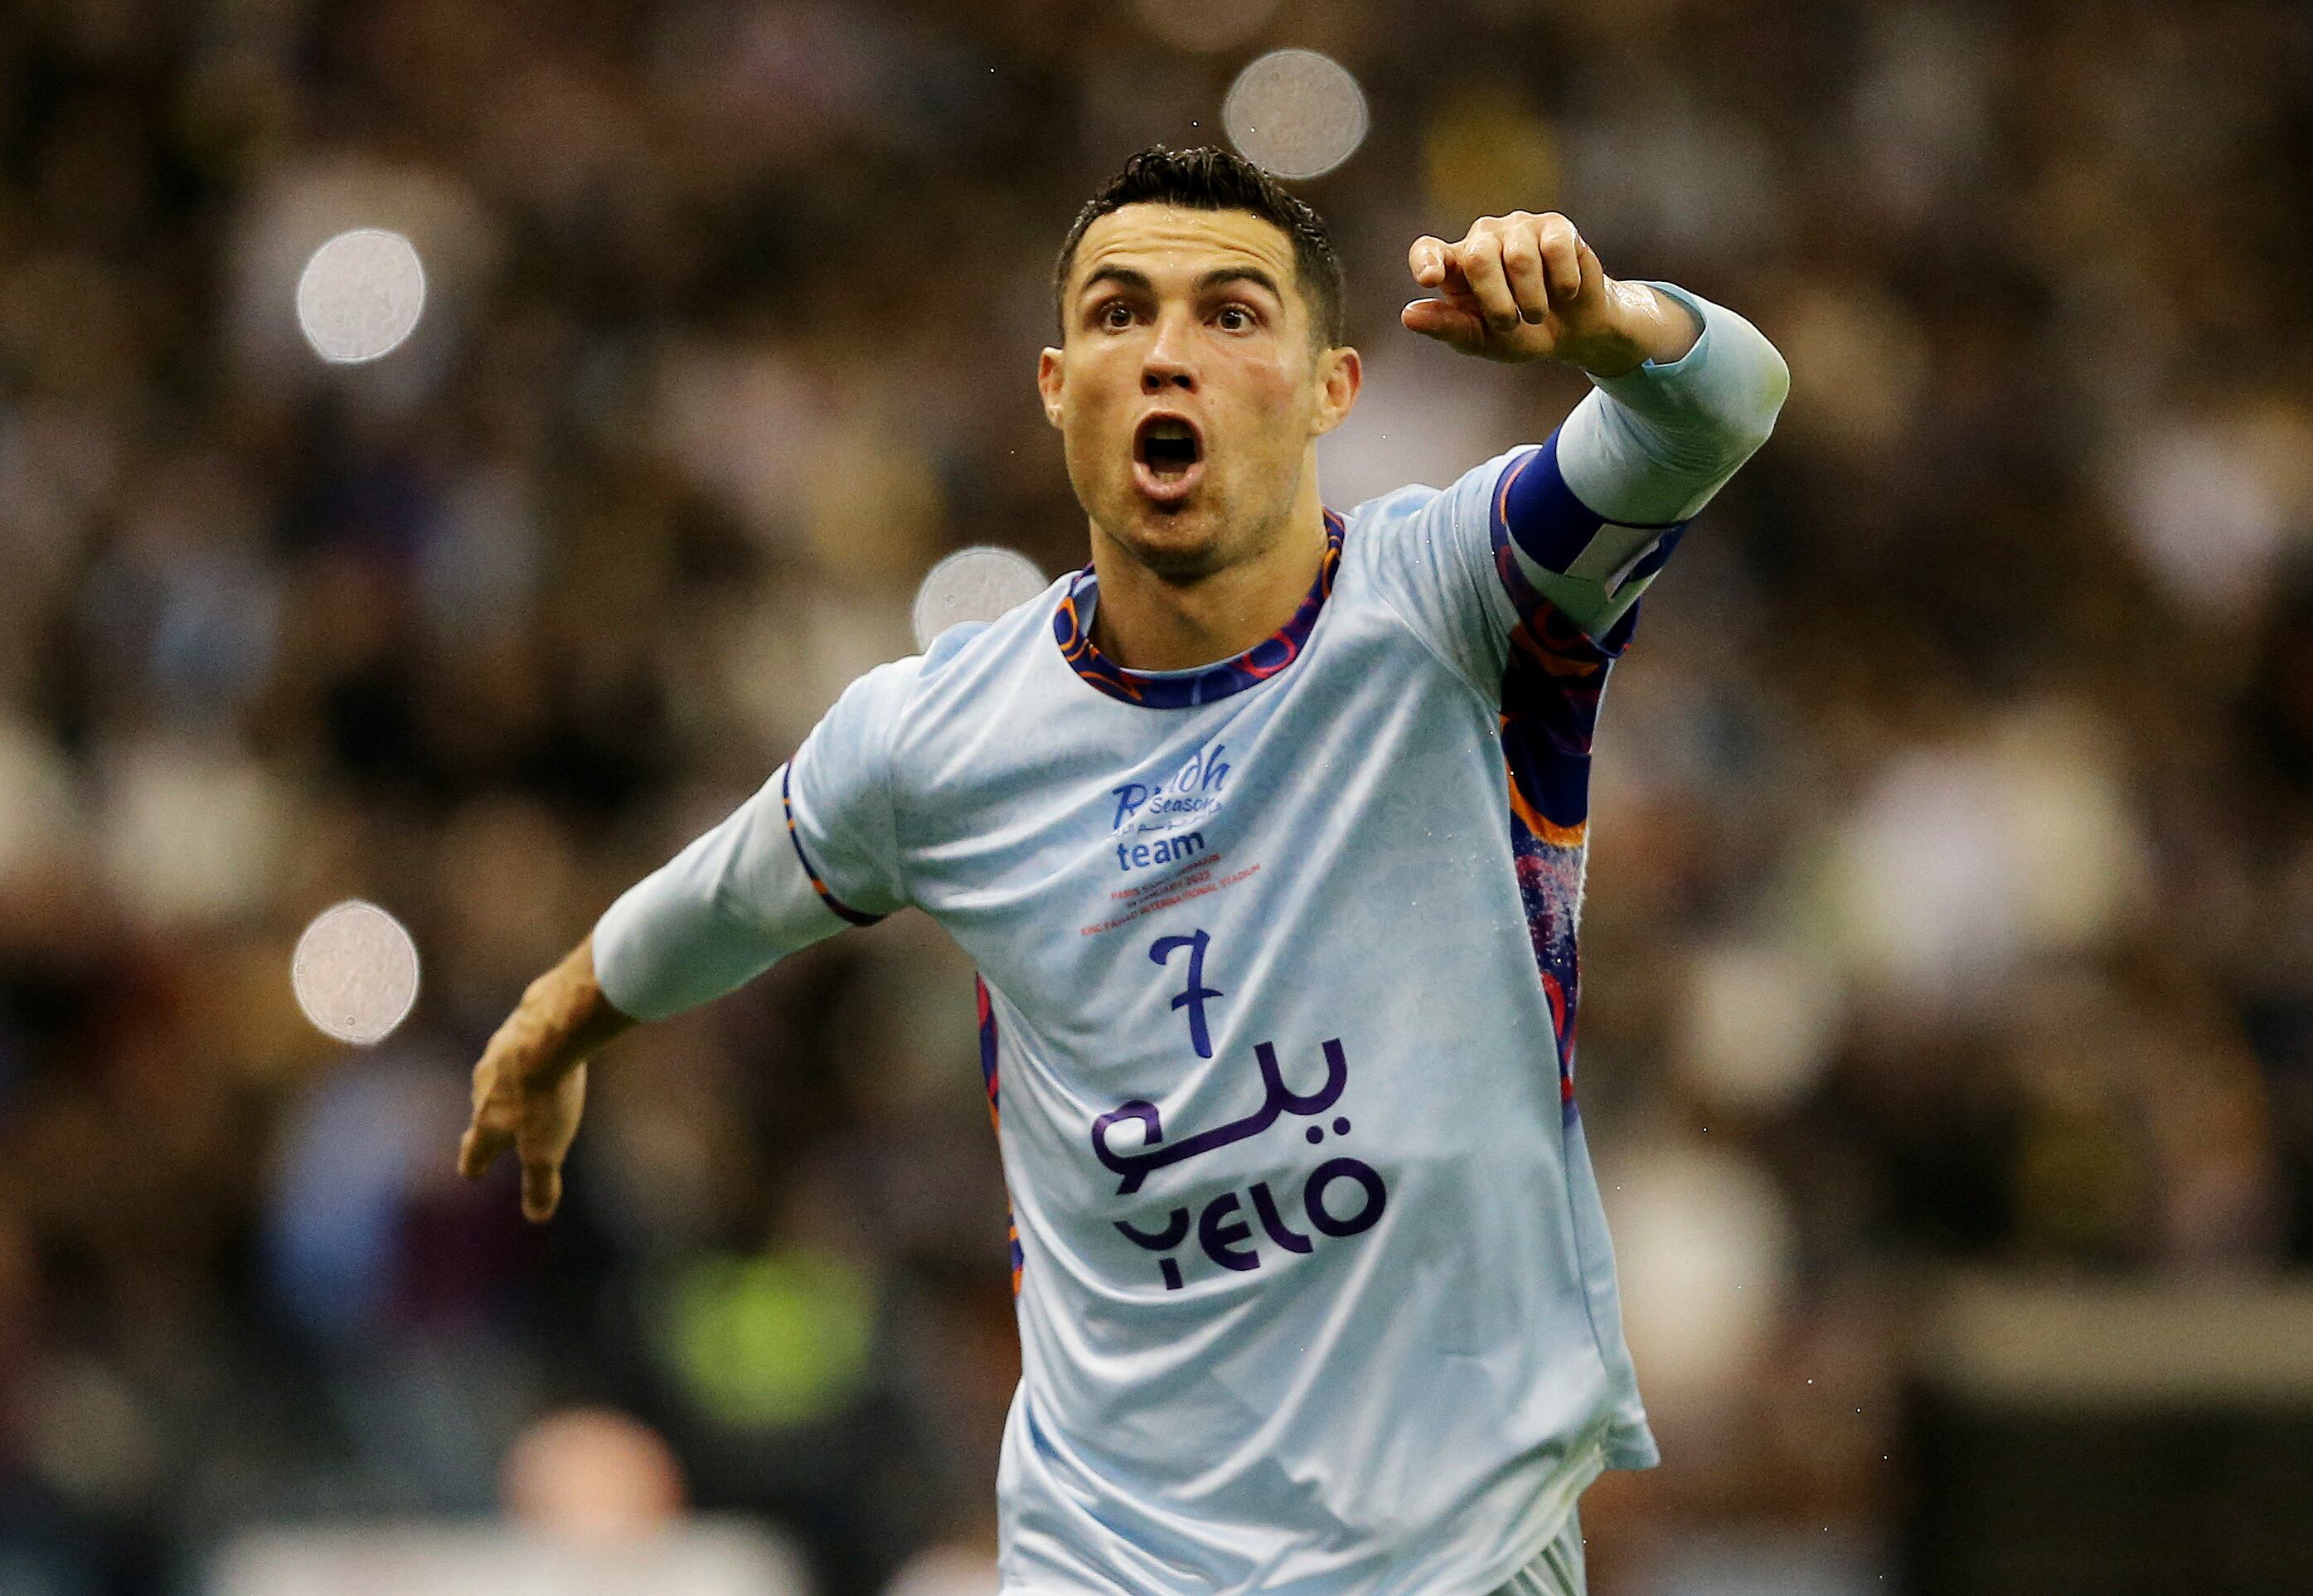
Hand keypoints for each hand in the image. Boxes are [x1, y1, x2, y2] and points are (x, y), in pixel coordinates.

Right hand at [459, 1023, 587, 1222]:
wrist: (550, 1031)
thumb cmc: (545, 1096)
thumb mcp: (545, 1150)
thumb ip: (539, 1184)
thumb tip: (537, 1217)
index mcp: (487, 1121)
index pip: (474, 1150)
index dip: (473, 1164)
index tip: (470, 1173)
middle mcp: (483, 1087)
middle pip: (482, 1111)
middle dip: (488, 1124)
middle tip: (491, 1131)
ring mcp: (497, 1054)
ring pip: (497, 1077)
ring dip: (505, 1088)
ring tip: (516, 1093)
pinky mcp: (517, 1027)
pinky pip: (518, 1048)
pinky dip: (526, 1057)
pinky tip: (541, 1053)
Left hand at [1401, 212, 1691, 373]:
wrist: (1574, 332)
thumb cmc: (1520, 333)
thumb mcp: (1482, 340)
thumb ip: (1447, 326)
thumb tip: (1408, 315)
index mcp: (1455, 266)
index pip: (1427, 251)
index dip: (1426, 260)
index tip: (1429, 279)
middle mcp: (1482, 239)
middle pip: (1479, 257)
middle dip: (1497, 301)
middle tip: (1510, 324)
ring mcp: (1519, 228)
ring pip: (1519, 256)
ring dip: (1532, 299)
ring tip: (1538, 312)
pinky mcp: (1556, 227)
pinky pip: (1556, 249)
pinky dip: (1562, 283)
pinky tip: (1565, 291)